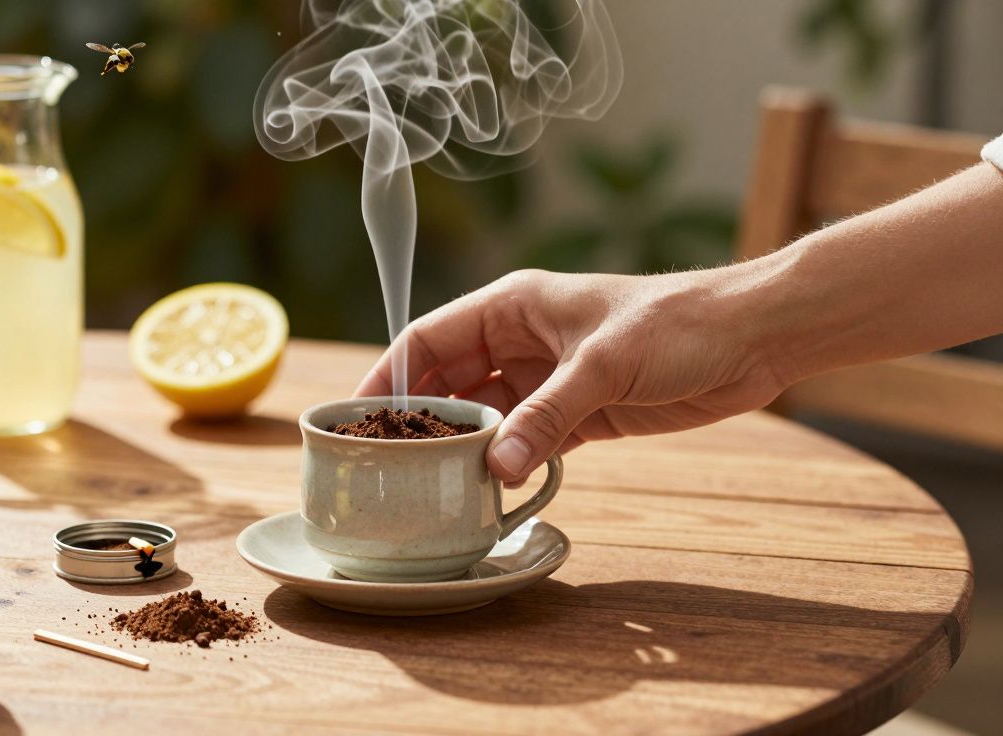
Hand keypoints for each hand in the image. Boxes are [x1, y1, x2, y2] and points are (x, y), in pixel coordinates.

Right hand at [355, 269, 787, 482]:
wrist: (751, 338)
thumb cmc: (677, 323)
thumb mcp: (603, 363)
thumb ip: (548, 415)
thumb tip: (496, 467)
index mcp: (512, 306)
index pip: (429, 339)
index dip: (388, 375)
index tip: (358, 417)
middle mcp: (521, 341)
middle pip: (448, 381)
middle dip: (418, 419)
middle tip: (385, 463)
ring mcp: (548, 379)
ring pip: (485, 416)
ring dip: (463, 447)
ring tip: (428, 484)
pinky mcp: (579, 413)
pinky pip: (526, 442)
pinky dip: (507, 464)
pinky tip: (487, 491)